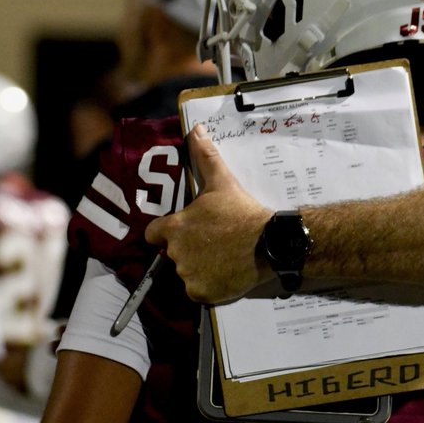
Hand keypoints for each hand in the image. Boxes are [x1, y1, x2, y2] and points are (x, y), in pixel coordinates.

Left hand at [145, 124, 272, 302]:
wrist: (269, 242)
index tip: (186, 231)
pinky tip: (224, 274)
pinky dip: (208, 286)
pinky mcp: (202, 293)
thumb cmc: (242, 211)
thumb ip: (204, 157)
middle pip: (173, 253)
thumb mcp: (222, 182)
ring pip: (186, 273)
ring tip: (222, 259)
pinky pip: (197, 292)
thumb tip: (194, 129)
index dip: (166, 232)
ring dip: (198, 268)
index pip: (154, 234)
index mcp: (175, 227)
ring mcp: (188, 275)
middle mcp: (176, 253)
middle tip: (212, 243)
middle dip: (188, 249)